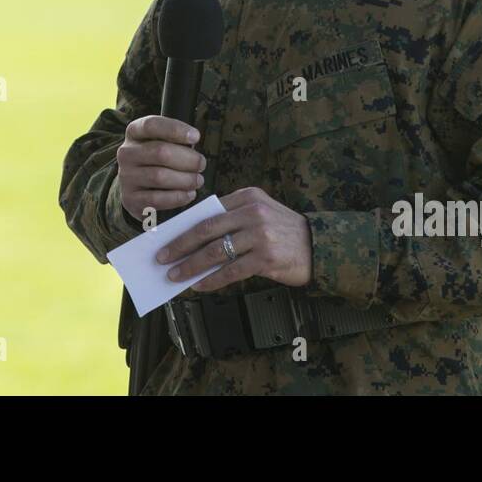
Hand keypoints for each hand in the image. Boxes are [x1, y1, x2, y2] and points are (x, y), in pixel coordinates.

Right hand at [117, 115, 206, 226]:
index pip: (151, 125)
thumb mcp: (161, 142)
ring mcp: (126, 177)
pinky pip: (157, 199)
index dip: (175, 129)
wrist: (138, 189)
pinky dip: (177, 197)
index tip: (196, 136)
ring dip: (185, 179)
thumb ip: (174, 139)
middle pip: (160, 152)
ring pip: (160, 176)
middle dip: (188, 159)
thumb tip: (193, 141)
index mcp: (134, 133)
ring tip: (197, 180)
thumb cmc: (156, 160)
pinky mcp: (130, 198)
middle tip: (201, 164)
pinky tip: (189, 194)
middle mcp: (126, 153)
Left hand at [153, 187, 311, 291]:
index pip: (208, 212)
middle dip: (180, 245)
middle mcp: (253, 212)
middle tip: (162, 258)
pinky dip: (211, 279)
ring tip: (175, 275)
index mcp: (248, 196)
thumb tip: (192, 239)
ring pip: (216, 252)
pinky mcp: (266, 258)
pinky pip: (231, 271)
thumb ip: (232, 219)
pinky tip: (198, 285)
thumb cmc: (284, 232)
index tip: (166, 239)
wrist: (319, 247)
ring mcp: (260, 235)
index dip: (184, 227)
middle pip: (206, 230)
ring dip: (191, 265)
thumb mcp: (260, 213)